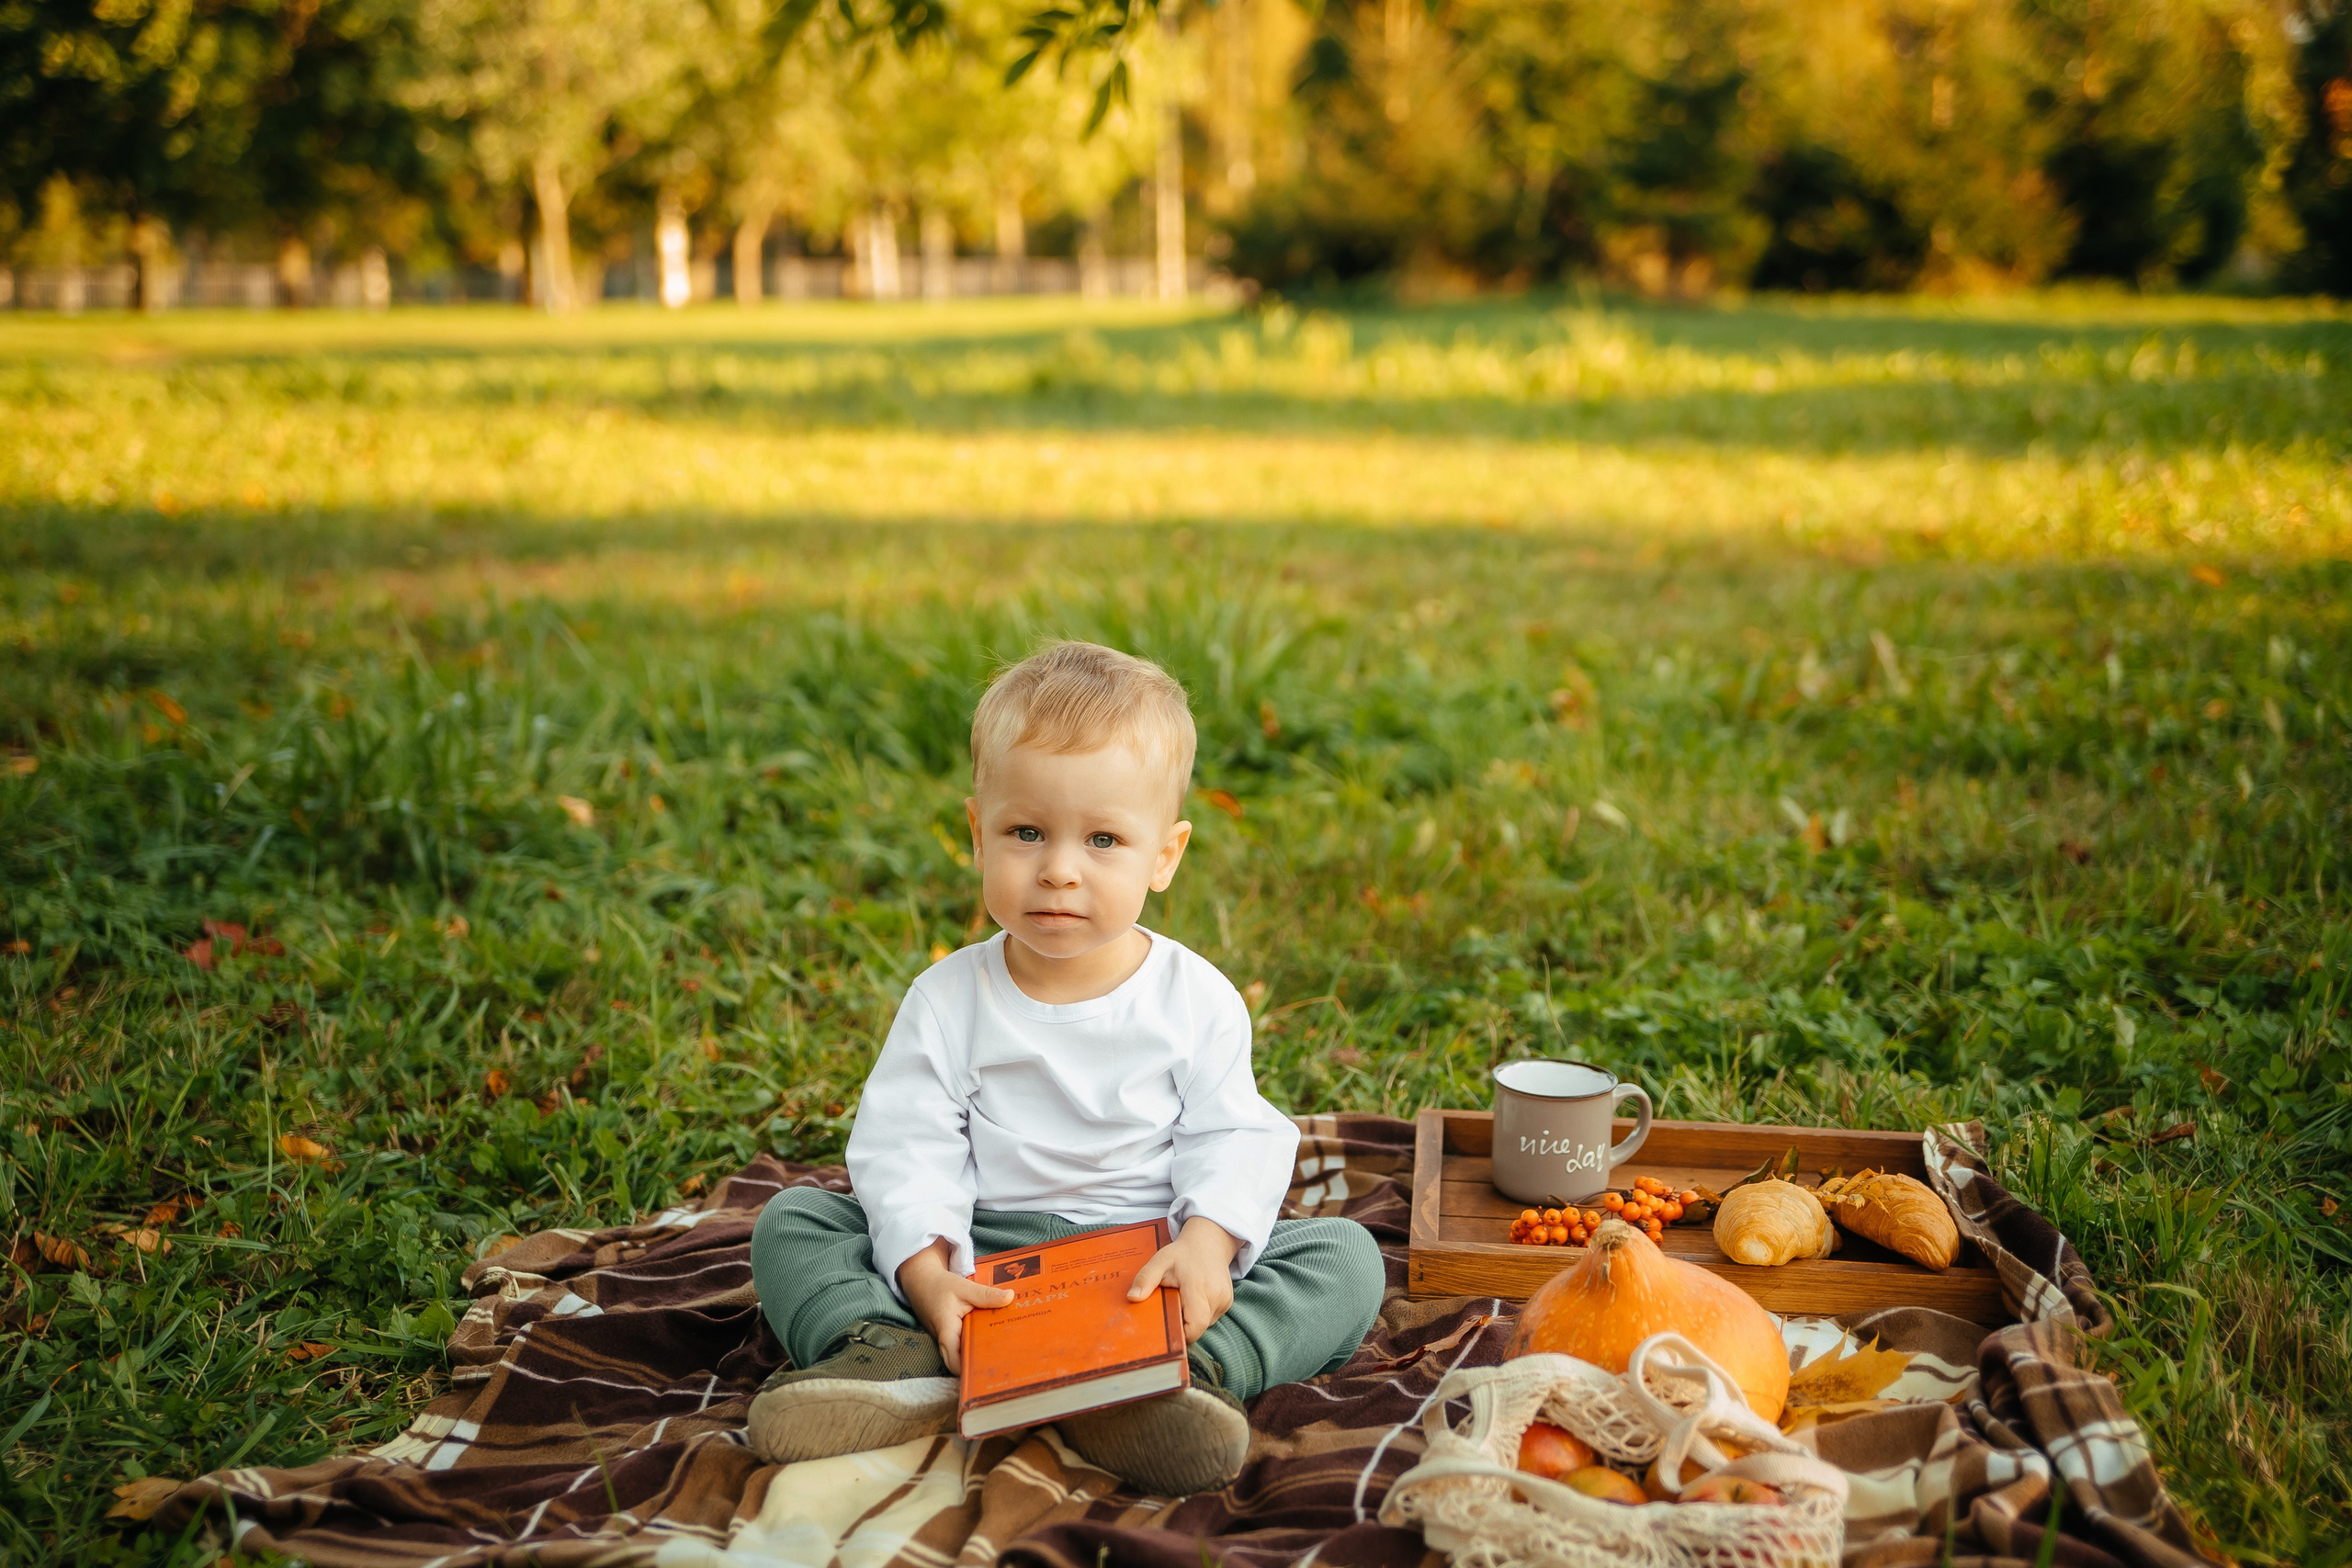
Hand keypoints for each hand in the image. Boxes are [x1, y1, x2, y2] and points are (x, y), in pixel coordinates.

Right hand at [897, 1239, 1014, 1373]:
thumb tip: (1010, 1297)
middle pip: (962, 1362)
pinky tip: (993, 1336)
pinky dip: (976, 1342)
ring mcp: (948, 1341)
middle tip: (1004, 1361)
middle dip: (980, 1363)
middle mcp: (945, 1341)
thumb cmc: (940, 1286)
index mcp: (947, 1331)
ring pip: (963, 1355)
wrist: (921, 1282)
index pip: (955, 1361)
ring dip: (979, 1352)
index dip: (970, 1369)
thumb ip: (986, 1294)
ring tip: (1004, 1351)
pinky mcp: (951, 1337)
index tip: (990, 1369)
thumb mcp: (964, 1287)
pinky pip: (964, 1346)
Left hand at [1128, 1217, 1241, 1343]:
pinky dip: (1200, 1313)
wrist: (1209, 1241)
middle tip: (1171, 1307)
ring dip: (1192, 1318)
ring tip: (1183, 1299)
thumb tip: (1132, 1297)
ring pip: (1205, 1324)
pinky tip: (1193, 1298)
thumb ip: (1145, 1279)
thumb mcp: (1160, 1261)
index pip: (1196, 1324)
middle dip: (1183, 1324)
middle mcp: (1216, 1295)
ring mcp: (1225, 1300)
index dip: (1182, 1333)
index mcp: (1199, 1286)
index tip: (1168, 1326)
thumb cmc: (1182, 1253)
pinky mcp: (1228, 1302)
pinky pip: (1211, 1317)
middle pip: (1199, 1327)